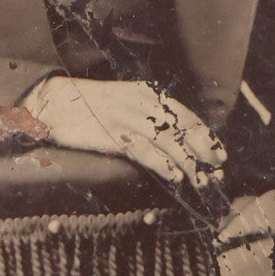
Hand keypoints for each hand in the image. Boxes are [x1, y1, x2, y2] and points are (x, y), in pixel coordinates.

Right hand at [23, 76, 225, 187]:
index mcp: (147, 93)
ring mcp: (129, 119)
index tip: (218, 154)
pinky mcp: (115, 135)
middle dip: (203, 152)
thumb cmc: (90, 105)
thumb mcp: (125, 101)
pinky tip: (175, 177)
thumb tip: (174, 138)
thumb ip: (148, 115)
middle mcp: (142, 103)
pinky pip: (146, 152)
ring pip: (169, 143)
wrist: (56, 101)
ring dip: (189, 165)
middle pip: (182, 129)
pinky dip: (163, 165)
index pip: (185, 115)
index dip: (205, 136)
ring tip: (201, 182)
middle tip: (216, 172)